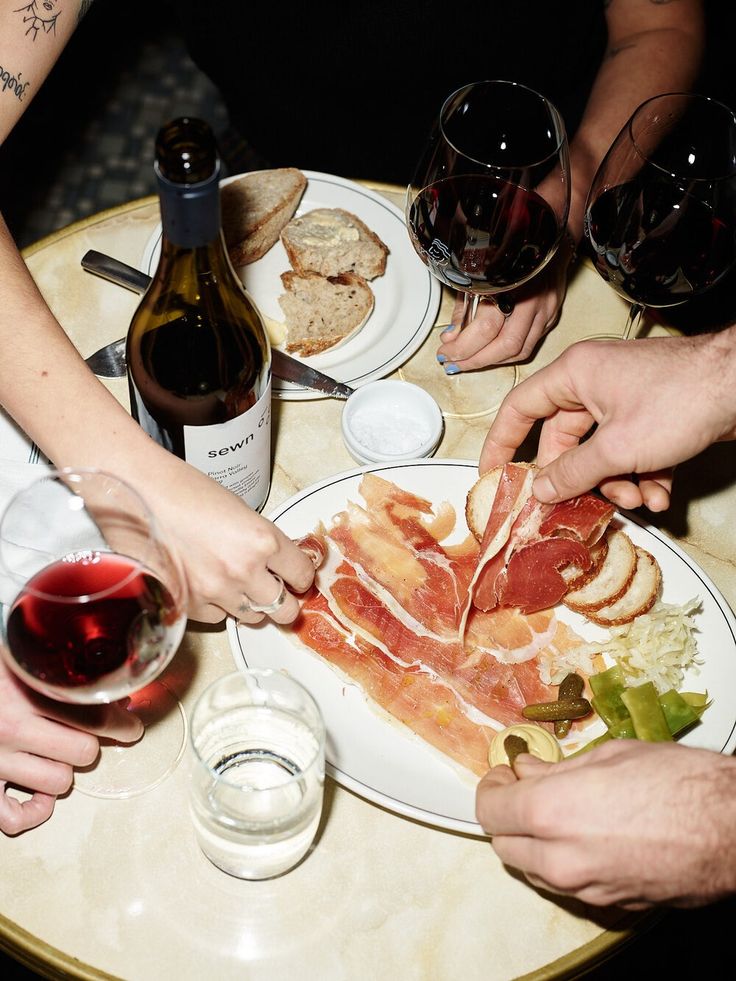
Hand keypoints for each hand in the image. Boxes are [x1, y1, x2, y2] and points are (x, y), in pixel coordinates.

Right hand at [0, 658, 142, 835]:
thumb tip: (105, 682)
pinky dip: (33, 812)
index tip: (128, 724)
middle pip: (84, 752)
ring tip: (57, 754)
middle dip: (94, 744)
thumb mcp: (18, 657)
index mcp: (25, 691)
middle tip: (95, 737)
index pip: (95, 716)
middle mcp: (10, 728)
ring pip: (59, 782)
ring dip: (64, 769)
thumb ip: (55, 667)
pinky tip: (38, 795)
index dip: (121, 723)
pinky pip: (14, 819)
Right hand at [138, 458, 316, 624]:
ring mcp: (217, 591)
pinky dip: (219, 607)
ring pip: (254, 617)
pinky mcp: (190, 605)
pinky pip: (218, 618)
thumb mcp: (240, 511)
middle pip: (285, 608)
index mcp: (263, 540)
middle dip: (284, 601)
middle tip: (276, 591)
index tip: (297, 576)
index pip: (303, 574)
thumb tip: (277, 563)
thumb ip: (262, 541)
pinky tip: (209, 586)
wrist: (139, 494)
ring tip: (238, 585)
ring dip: (251, 604)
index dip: (301, 576)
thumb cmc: (184, 492)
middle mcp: (244, 570)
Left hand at [436, 239, 573, 369]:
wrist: (547, 238)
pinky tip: (490, 355)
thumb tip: (451, 337)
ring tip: (468, 363)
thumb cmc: (508, 252)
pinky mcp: (551, 317)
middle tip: (453, 364)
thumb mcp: (478, 272)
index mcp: (510, 284)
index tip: (445, 352)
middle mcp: (532, 299)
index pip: (485, 328)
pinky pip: (529, 345)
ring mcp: (545, 310)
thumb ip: (465, 307)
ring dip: (491, 362)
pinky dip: (507, 355)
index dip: (463, 346)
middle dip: (475, 360)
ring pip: (520, 351)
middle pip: (505, 346)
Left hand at [476, 739, 735, 908]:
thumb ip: (555, 770)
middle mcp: (560, 859)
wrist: (732, 829)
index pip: (490, 809)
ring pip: (532, 870)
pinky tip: (587, 837)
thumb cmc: (678, 783)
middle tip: (525, 791)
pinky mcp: (608, 906)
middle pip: (503, 846)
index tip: (503, 776)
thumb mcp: (607, 756)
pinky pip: (567, 885)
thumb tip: (526, 770)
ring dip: (533, 843)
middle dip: (507, 818)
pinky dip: (564, 862)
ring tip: (558, 813)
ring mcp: (584, 889)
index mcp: (551, 813)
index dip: (491, 788)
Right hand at [479, 330, 735, 509]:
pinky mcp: (653, 415)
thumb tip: (541, 491)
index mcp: (574, 376)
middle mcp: (595, 384)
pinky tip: (659, 494)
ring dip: (617, 482)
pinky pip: (632, 451)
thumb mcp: (617, 447)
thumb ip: (573, 473)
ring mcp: (625, 399)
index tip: (492, 473)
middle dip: (579, 477)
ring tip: (638, 499)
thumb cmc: (680, 399)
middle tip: (577, 504)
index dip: (502, 442)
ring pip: (602, 451)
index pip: (520, 409)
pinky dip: (642, 475)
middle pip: (566, 440)